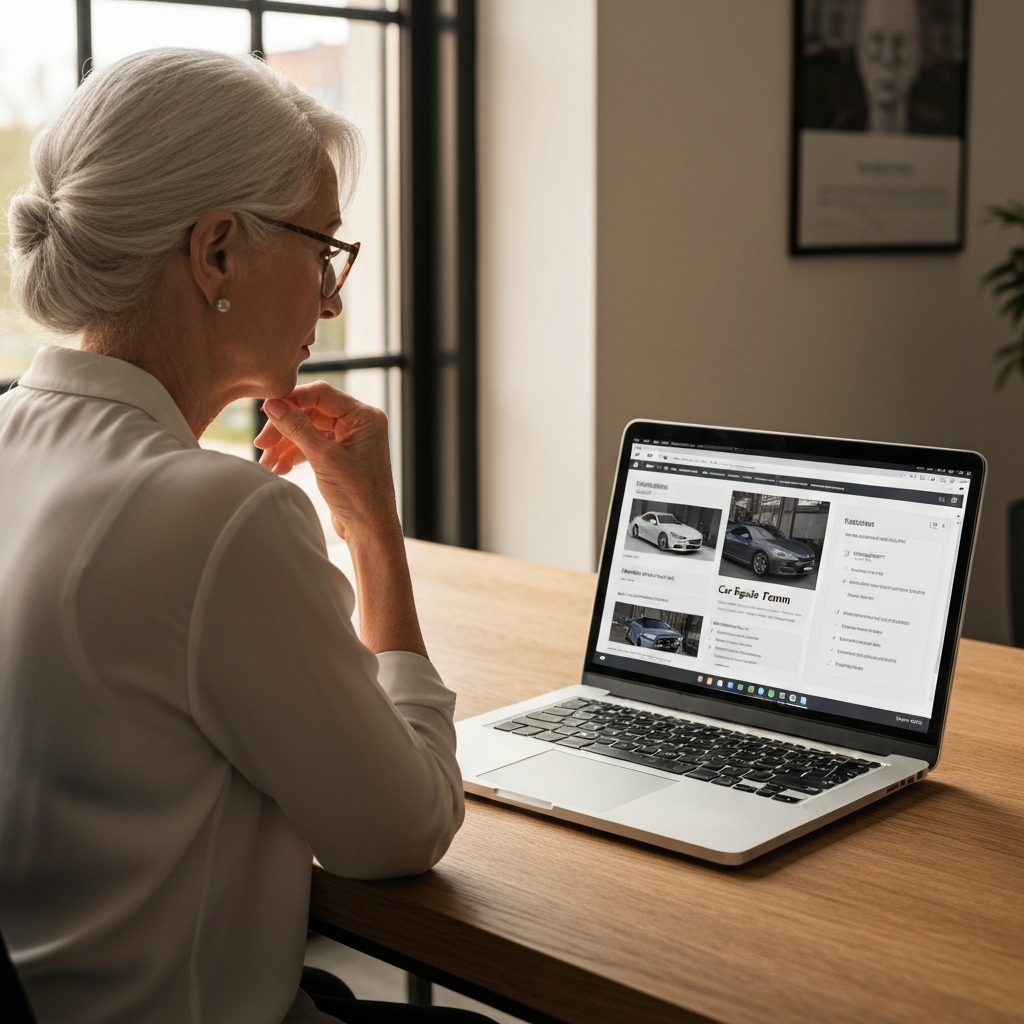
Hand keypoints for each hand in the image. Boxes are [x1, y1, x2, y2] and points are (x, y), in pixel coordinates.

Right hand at [256, 381, 399, 543]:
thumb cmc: (357, 495)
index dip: (291, 399)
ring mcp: (350, 439)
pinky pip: (313, 444)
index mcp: (364, 416)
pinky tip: (279, 468)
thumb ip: (297, 428)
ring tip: (267, 462)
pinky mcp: (341, 454)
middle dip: (285, 427)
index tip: (266, 410)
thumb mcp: (323, 458)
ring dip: (286, 444)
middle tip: (261, 444)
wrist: (370, 529)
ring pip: (309, 429)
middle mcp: (359, 423)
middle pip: (311, 412)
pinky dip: (295, 454)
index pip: (321, 394)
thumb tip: (273, 404)